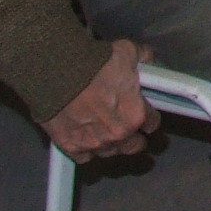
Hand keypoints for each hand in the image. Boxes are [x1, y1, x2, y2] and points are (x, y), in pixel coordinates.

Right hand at [40, 40, 158, 160]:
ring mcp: (93, 144)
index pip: (152, 124)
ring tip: (107, 132)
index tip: (145, 115)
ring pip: (110, 152)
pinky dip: (85, 150)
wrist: (58, 72)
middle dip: (135, 137)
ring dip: (111, 144)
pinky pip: (84, 156)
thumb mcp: (128, 53)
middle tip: (130, 128)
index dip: (149, 118)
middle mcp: (117, 135)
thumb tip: (148, 60)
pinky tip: (86, 138)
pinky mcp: (70, 147)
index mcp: (135, 115)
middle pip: (134, 146)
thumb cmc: (94, 64)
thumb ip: (143, 60)